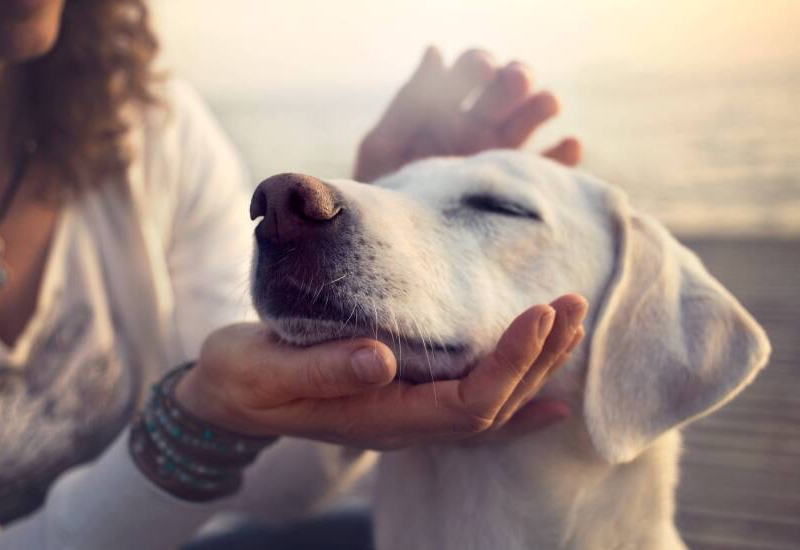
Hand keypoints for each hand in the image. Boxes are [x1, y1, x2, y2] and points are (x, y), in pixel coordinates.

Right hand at [174, 294, 587, 449]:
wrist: (227, 397)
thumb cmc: (242, 379)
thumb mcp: (266, 370)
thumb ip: (322, 369)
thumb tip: (381, 358)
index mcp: (378, 418)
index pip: (466, 403)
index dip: (510, 363)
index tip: (539, 313)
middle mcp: (404, 424)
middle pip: (494, 405)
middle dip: (539, 357)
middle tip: (572, 303)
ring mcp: (406, 415)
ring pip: (490, 405)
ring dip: (536, 367)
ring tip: (571, 324)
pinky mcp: (403, 397)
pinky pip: (472, 407)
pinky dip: (516, 399)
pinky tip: (550, 396)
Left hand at [354, 47, 581, 182]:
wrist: (396, 251)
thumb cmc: (382, 198)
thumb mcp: (384, 148)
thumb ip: (409, 103)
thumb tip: (436, 51)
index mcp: (445, 110)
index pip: (471, 71)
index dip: (479, 65)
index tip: (482, 68)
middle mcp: (477, 128)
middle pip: (506, 90)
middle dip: (514, 79)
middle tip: (516, 80)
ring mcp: (500, 158)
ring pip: (530, 121)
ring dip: (542, 105)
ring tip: (547, 103)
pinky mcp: (517, 191)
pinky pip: (549, 170)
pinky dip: (563, 156)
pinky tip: (569, 145)